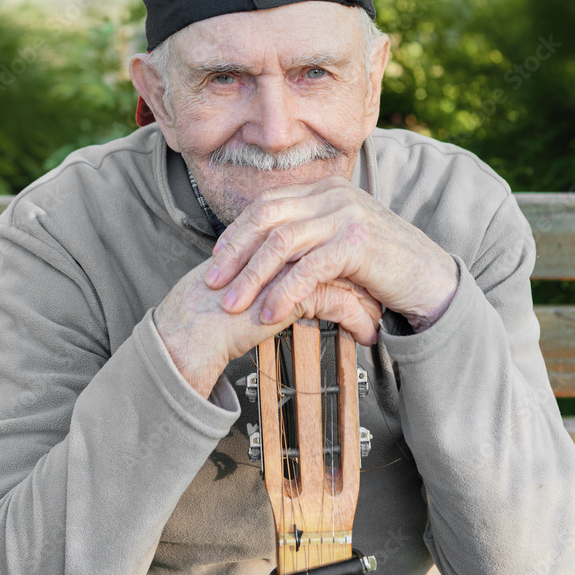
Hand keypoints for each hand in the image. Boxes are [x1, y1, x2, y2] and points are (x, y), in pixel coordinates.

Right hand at [154, 257, 382, 399]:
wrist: (190, 330)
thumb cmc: (214, 312)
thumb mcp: (252, 286)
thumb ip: (276, 274)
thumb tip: (309, 281)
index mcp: (275, 238)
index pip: (325, 240)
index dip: (348, 260)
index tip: (367, 279)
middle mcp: (284, 245)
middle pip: (340, 252)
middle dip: (366, 276)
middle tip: (384, 294)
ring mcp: (289, 265)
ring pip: (345, 276)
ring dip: (367, 300)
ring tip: (380, 319)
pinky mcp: (290, 291)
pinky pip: (338, 304)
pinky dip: (357, 321)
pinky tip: (367, 336)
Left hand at [204, 175, 459, 332]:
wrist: (431, 279)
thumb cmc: (382, 266)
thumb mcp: (339, 241)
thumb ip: (307, 238)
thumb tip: (262, 254)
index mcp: (325, 188)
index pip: (267, 204)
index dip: (237, 232)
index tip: (216, 260)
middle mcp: (333, 194)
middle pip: (267, 218)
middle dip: (235, 252)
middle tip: (213, 283)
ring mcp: (346, 214)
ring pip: (282, 242)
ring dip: (252, 276)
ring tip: (233, 306)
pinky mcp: (357, 242)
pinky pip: (309, 267)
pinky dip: (284, 292)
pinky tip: (270, 313)